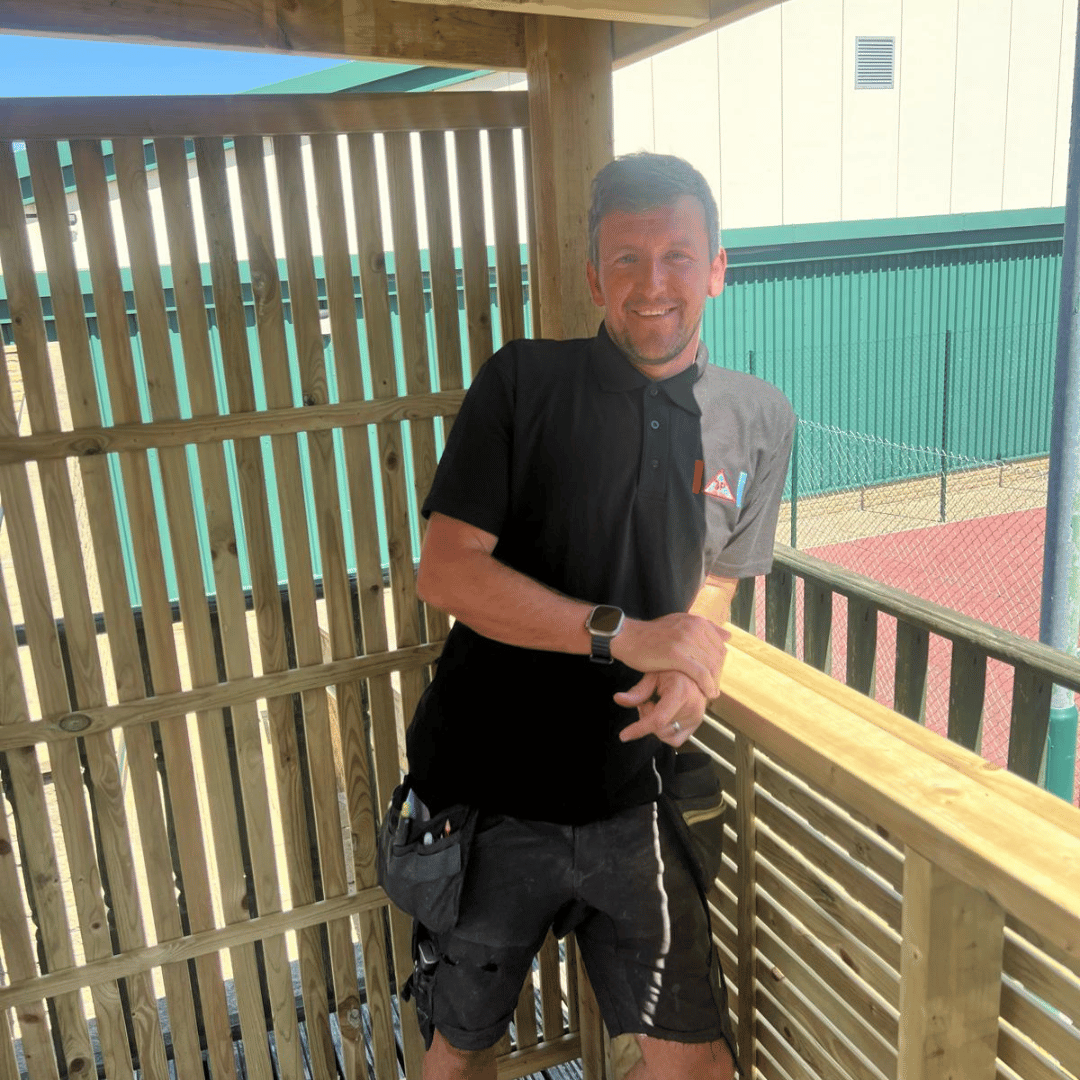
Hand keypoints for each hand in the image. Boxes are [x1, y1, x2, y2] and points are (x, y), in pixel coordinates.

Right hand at [611, 612, 728, 699]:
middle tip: (713, 686)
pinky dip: (707, 685)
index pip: (719, 645)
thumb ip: (704, 629)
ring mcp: (685, 640)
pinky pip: (700, 673)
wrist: (627, 637)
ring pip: (710, 665)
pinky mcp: (676, 654)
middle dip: (717, 673)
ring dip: (714, 681)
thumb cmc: (651, 634)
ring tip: (711, 692)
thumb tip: (728, 636)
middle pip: (717, 656)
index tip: (714, 675)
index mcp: (696, 621)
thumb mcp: (679, 623)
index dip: (719, 663)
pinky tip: (708, 693)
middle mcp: (693, 628)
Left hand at [614, 670, 707, 747]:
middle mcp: (692, 708)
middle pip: (658, 728)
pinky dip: (664, 731)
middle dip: (646, 717)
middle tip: (648, 700)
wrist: (694, 670)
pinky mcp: (696, 724)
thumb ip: (637, 691)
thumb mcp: (653, 675)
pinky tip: (663, 715)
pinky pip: (675, 739)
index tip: (624, 736)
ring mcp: (696, 717)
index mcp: (681, 693)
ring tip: (657, 704)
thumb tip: (618, 699)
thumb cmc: (674, 669)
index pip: (658, 719)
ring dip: (655, 724)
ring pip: (664, 735)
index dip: (639, 729)